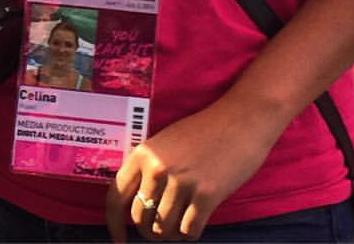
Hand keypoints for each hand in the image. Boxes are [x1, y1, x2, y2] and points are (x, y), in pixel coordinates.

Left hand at [105, 102, 279, 241]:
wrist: (238, 121)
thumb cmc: (202, 133)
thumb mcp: (164, 143)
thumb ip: (148, 169)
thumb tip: (137, 204)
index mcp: (143, 153)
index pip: (116, 196)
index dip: (114, 223)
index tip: (120, 238)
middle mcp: (158, 168)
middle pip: (139, 218)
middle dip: (148, 229)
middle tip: (160, 227)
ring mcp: (182, 182)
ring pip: (163, 230)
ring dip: (170, 234)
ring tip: (179, 223)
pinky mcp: (207, 195)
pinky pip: (188, 231)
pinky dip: (189, 233)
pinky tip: (194, 222)